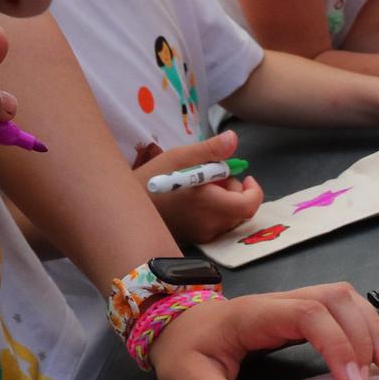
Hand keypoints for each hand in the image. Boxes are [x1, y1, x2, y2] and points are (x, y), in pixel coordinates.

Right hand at [137, 129, 265, 245]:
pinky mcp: (195, 241)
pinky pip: (215, 225)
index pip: (249, 205)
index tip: (244, 176)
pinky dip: (213, 211)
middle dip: (233, 190)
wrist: (125, 206)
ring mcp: (203, 236)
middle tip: (211, 175)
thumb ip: (211, 150)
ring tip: (199, 186)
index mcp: (211, 204)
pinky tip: (193, 200)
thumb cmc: (153, 178)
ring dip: (223, 201)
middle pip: (240, 210)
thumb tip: (233, 139)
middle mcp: (210, 225)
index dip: (253, 190)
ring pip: (229, 218)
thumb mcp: (181, 156)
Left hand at [149, 282, 378, 379]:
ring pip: (343, 297)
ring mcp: (290, 303)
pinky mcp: (298, 312)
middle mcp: (279, 301)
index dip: (337, 345)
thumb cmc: (182, 351)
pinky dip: (363, 327)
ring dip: (370, 327)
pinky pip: (339, 308)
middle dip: (363, 335)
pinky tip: (373, 355)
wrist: (172, 324)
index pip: (309, 314)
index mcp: (255, 315)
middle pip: (336, 298)